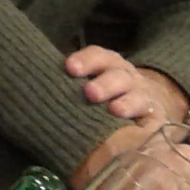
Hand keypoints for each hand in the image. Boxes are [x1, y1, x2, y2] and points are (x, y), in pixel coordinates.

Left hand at [64, 46, 189, 124]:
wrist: (152, 101)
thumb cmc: (109, 95)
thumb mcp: (94, 81)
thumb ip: (70, 85)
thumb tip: (32, 94)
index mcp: (109, 65)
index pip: (99, 56)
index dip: (85, 60)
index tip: (70, 68)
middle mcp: (128, 78)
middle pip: (117, 75)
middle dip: (104, 82)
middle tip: (89, 92)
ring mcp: (145, 98)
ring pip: (137, 96)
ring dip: (126, 102)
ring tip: (115, 110)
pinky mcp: (157, 120)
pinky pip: (154, 122)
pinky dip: (147, 126)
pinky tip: (138, 133)